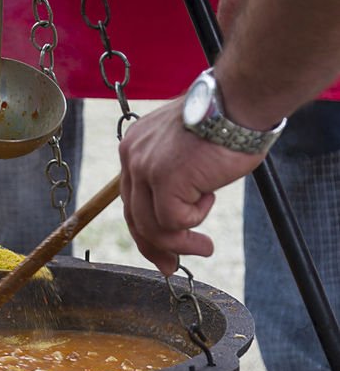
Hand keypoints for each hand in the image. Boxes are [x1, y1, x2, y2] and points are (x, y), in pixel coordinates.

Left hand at [118, 99, 262, 274]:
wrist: (239, 103)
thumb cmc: (225, 125)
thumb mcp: (186, 153)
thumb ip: (173, 179)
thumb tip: (174, 220)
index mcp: (135, 148)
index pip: (131, 200)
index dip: (145, 232)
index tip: (160, 253)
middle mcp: (132, 156)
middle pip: (135, 217)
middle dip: (154, 247)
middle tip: (172, 266)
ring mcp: (145, 167)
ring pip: (153, 226)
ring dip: (181, 242)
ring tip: (205, 248)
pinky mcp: (163, 178)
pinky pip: (175, 220)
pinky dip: (196, 218)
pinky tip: (211, 197)